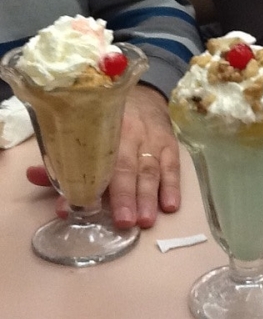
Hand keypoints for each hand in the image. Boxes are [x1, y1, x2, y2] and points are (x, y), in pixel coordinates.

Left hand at [26, 84, 180, 228]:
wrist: (144, 96)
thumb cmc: (108, 121)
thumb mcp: (85, 131)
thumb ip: (63, 157)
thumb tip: (33, 176)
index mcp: (102, 130)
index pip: (94, 159)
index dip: (87, 184)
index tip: (80, 206)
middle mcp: (129, 134)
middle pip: (126, 167)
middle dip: (125, 195)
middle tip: (125, 221)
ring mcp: (152, 140)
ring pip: (150, 170)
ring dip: (148, 196)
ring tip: (146, 220)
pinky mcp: (170, 146)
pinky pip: (173, 167)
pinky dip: (172, 186)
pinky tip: (171, 205)